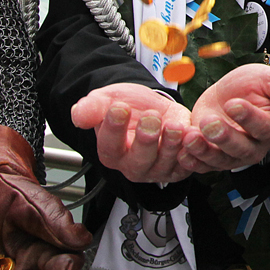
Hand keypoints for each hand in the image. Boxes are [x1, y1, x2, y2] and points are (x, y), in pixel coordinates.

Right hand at [72, 82, 194, 184]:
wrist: (153, 106)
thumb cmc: (128, 107)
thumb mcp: (107, 101)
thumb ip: (92, 108)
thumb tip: (77, 115)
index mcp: (111, 153)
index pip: (109, 147)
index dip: (113, 128)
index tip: (119, 108)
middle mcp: (133, 166)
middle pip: (138, 161)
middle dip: (145, 141)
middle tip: (150, 118)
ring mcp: (157, 169)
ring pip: (165, 164)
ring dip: (171, 145)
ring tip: (173, 125)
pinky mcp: (180, 166)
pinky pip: (187, 164)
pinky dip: (191, 152)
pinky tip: (192, 137)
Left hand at [179, 63, 269, 171]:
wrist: (232, 91)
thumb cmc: (255, 85)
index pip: (263, 127)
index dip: (248, 117)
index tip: (233, 104)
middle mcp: (255, 147)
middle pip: (241, 148)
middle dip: (224, 137)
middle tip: (209, 122)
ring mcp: (233, 155)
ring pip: (221, 160)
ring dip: (204, 151)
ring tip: (190, 136)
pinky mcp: (213, 157)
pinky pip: (203, 165)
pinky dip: (192, 161)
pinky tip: (182, 153)